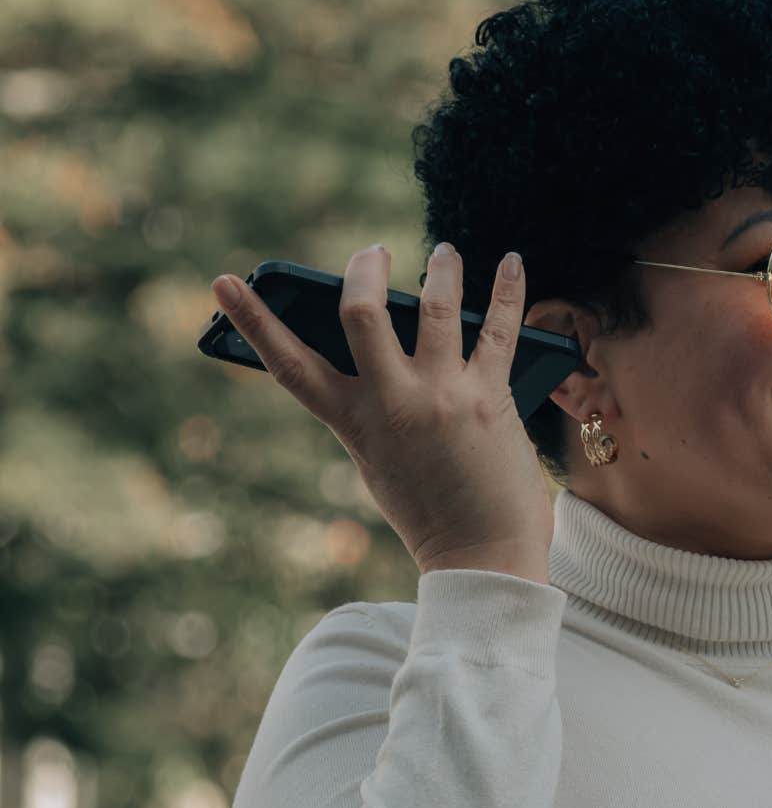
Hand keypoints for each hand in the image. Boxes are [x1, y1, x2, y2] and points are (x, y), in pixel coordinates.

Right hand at [210, 243, 554, 582]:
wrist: (483, 557)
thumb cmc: (432, 511)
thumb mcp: (381, 461)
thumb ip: (375, 406)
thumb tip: (389, 344)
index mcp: (352, 423)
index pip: (288, 365)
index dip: (252, 321)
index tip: (225, 282)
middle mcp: (393, 402)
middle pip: (360, 312)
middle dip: (363, 269)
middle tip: (374, 250)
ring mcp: (442, 396)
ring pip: (434, 306)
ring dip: (440, 269)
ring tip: (443, 252)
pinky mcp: (491, 397)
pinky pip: (500, 328)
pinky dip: (508, 289)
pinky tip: (511, 261)